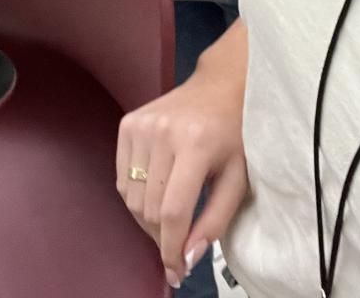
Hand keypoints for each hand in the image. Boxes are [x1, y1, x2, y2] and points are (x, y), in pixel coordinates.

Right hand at [116, 52, 247, 289]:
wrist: (219, 86)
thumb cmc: (234, 134)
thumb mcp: (237, 178)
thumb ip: (215, 220)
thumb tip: (188, 257)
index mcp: (196, 144)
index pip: (173, 211)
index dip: (172, 249)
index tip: (176, 272)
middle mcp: (163, 131)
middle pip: (150, 209)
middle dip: (162, 237)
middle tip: (178, 245)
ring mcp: (141, 125)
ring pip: (132, 198)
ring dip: (148, 220)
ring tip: (169, 219)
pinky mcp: (128, 123)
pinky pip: (122, 178)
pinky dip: (136, 197)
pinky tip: (156, 193)